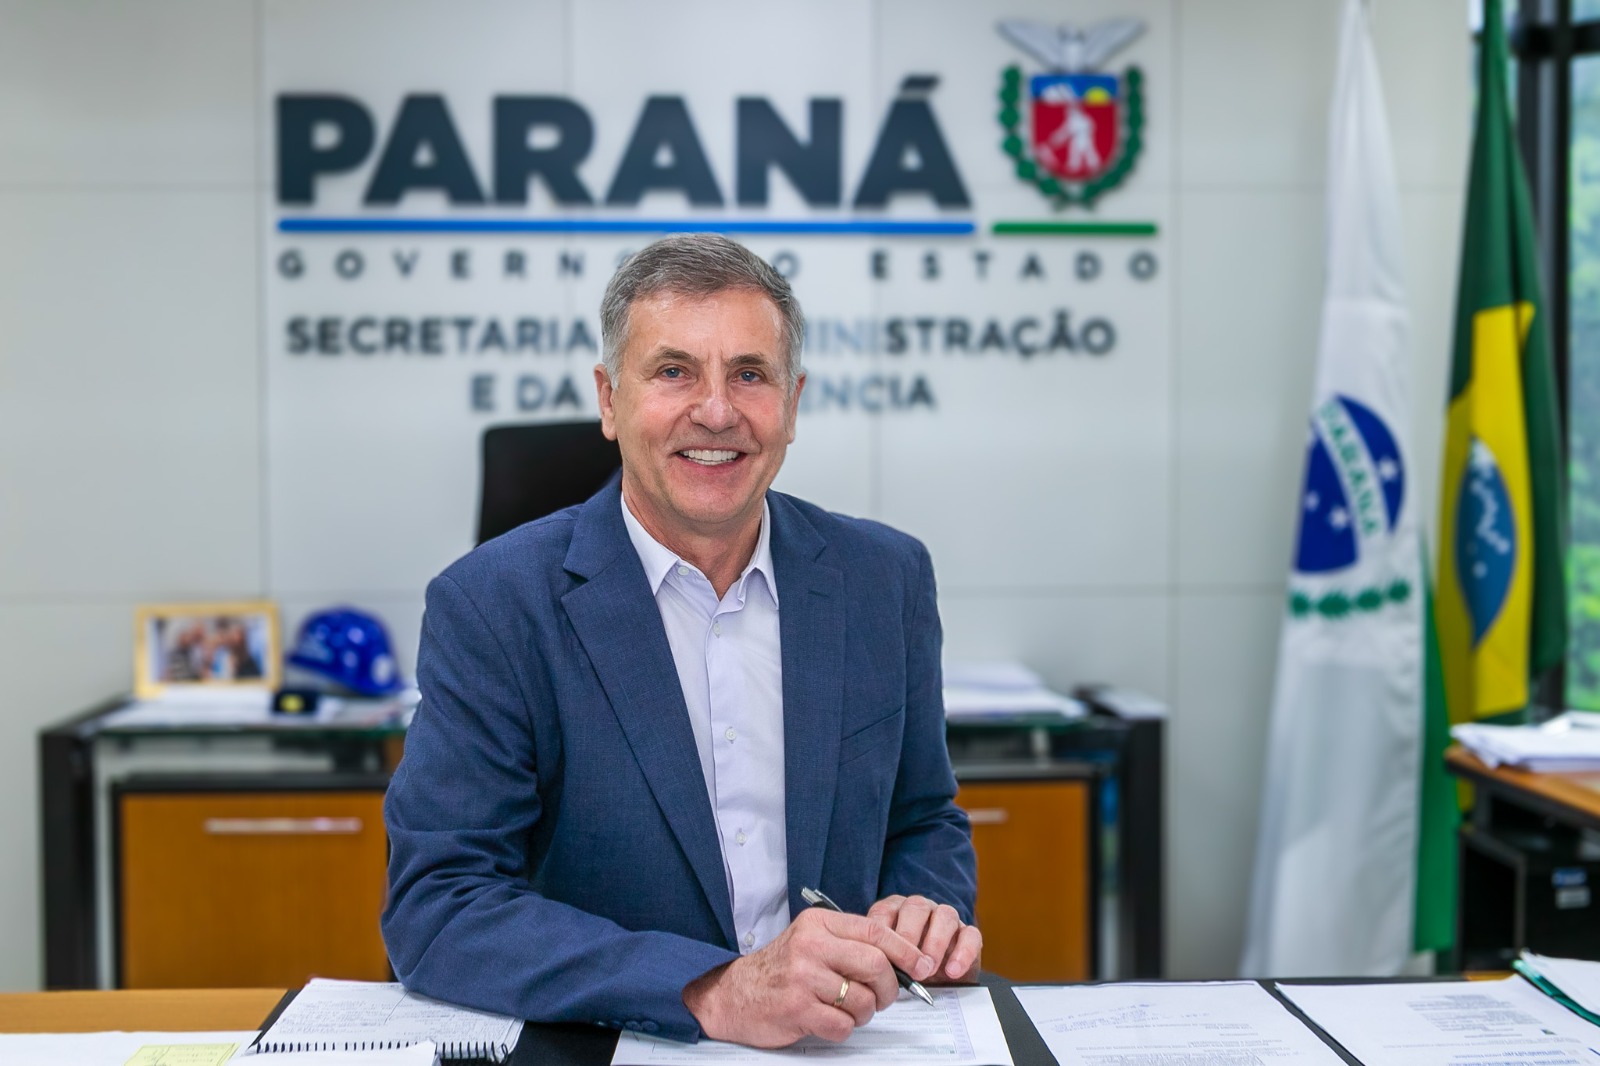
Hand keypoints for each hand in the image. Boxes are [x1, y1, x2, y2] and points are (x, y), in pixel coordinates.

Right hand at [682, 906, 936, 1046]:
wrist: (734, 994)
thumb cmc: (782, 970)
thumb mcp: (812, 941)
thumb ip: (850, 945)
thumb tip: (903, 963)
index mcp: (818, 923)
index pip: (875, 931)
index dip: (905, 950)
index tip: (923, 966)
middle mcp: (810, 945)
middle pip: (875, 965)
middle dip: (890, 989)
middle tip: (885, 999)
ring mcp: (802, 976)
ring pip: (863, 1000)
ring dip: (865, 1013)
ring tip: (848, 1010)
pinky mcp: (797, 1008)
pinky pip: (843, 1025)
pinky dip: (843, 1029)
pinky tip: (828, 1021)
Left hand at [867, 894, 980, 983]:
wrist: (934, 986)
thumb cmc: (904, 971)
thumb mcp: (889, 966)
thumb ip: (882, 960)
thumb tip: (874, 966)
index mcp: (895, 910)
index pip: (885, 910)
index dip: (881, 930)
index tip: (880, 954)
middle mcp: (921, 909)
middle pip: (916, 906)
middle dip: (910, 934)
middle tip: (907, 963)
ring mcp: (946, 918)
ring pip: (945, 915)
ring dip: (936, 942)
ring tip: (929, 969)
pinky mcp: (968, 934)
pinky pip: (971, 934)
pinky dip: (964, 952)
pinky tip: (952, 971)